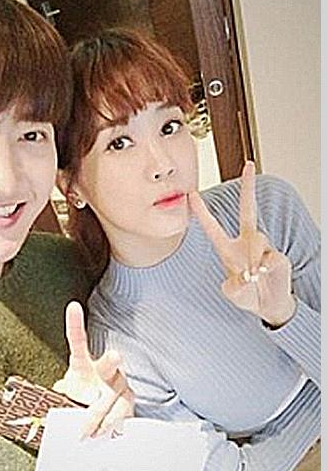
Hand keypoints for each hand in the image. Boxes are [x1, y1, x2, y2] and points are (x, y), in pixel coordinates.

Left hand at [53, 300, 133, 437]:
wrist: (101, 411)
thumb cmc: (80, 398)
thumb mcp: (64, 395)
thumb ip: (56, 396)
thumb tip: (44, 398)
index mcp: (83, 364)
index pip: (78, 341)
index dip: (75, 323)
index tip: (73, 307)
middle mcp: (106, 370)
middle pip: (108, 364)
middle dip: (111, 360)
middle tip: (115, 355)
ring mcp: (120, 386)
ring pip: (115, 396)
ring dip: (103, 413)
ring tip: (90, 428)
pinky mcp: (129, 403)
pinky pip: (122, 414)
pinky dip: (112, 425)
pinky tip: (104, 431)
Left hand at [189, 161, 294, 326]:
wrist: (268, 305)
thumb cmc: (248, 295)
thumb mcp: (233, 293)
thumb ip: (234, 286)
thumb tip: (245, 276)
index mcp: (227, 248)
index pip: (212, 226)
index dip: (201, 211)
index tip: (192, 194)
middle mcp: (246, 242)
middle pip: (247, 209)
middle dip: (248, 187)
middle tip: (249, 165)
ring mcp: (263, 247)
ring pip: (257, 241)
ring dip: (253, 259)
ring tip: (253, 276)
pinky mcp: (278, 256)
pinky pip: (270, 256)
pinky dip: (265, 267)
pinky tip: (264, 275)